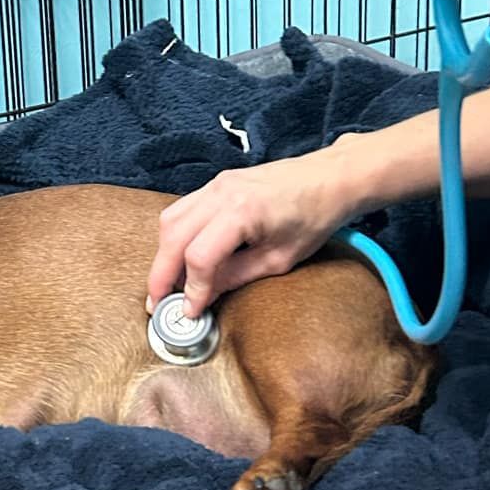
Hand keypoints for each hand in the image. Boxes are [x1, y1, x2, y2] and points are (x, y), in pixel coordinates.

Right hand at [148, 148, 358, 315]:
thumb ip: (237, 276)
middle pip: (173, 237)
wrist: (330, 177)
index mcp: (241, 212)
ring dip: (164, 254)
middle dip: (162, 275)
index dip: (192, 289)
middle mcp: (221, 193)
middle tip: (159, 303)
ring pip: (170, 220)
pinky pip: (183, 209)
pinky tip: (183, 257)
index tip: (190, 311)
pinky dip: (175, 236)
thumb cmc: (314, 216)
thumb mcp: (280, 259)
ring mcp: (216, 184)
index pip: (199, 257)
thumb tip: (205, 294)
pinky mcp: (216, 183)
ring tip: (169, 283)